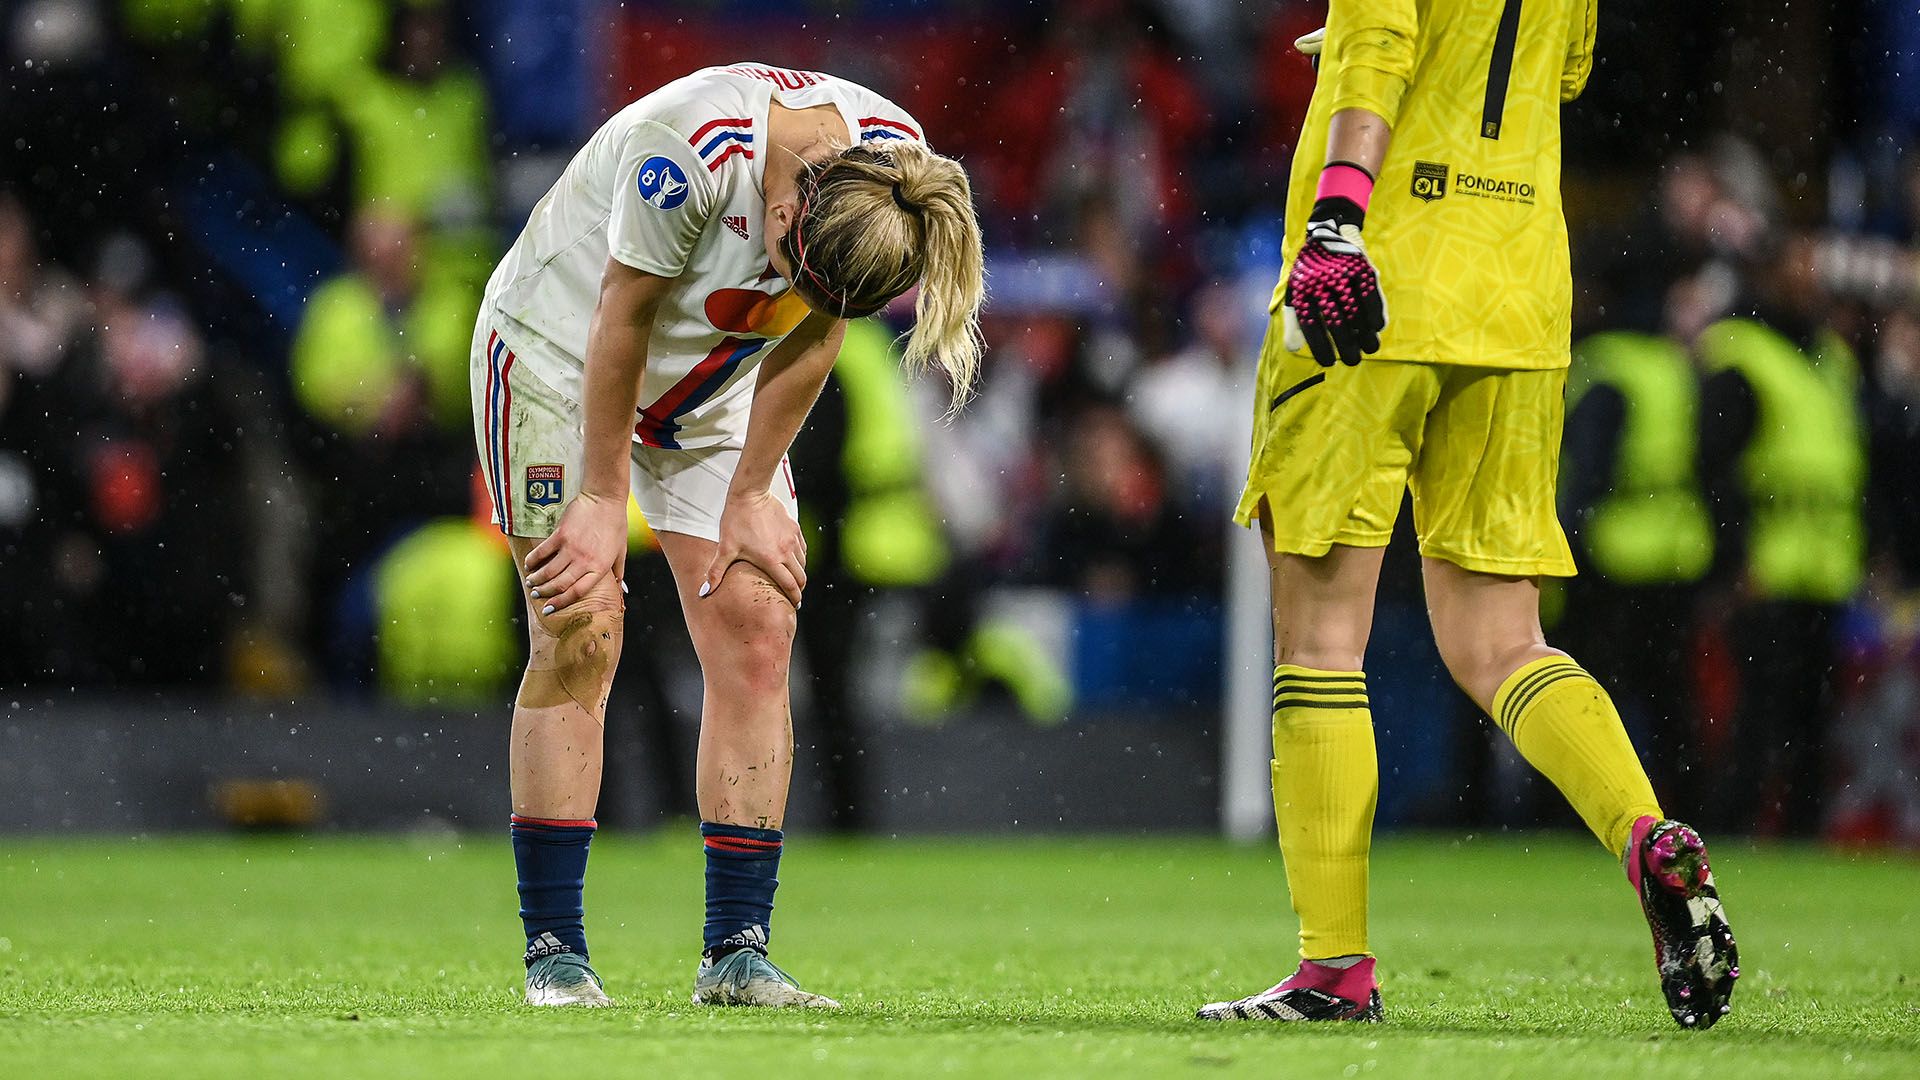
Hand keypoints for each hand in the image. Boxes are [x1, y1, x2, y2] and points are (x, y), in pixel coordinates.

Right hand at [524, 491, 627, 613]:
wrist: (604, 499)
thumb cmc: (615, 524)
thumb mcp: (621, 551)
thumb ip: (618, 572)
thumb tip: (621, 590)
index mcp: (599, 567)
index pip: (577, 592)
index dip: (561, 602)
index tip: (550, 608)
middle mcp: (584, 561)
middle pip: (560, 584)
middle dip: (545, 593)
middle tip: (537, 594)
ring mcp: (571, 548)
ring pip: (548, 571)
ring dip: (537, 579)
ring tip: (531, 583)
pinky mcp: (560, 534)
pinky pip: (542, 552)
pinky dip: (533, 560)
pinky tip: (529, 565)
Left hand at [700, 489, 806, 607]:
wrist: (750, 495)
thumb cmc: (737, 520)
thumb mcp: (725, 548)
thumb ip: (716, 572)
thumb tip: (704, 591)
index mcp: (771, 560)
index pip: (790, 585)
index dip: (794, 598)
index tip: (795, 604)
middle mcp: (786, 551)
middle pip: (801, 577)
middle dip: (798, 588)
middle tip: (794, 594)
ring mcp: (792, 540)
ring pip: (803, 563)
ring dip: (799, 573)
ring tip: (792, 577)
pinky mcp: (795, 529)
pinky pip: (803, 549)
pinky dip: (800, 558)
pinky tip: (792, 558)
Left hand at [1282, 197, 1387, 366]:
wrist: (1328, 232)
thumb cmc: (1310, 272)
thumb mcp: (1296, 293)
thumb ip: (1293, 322)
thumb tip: (1294, 350)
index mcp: (1302, 292)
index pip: (1311, 328)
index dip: (1321, 349)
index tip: (1329, 364)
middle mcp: (1321, 284)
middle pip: (1337, 323)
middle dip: (1347, 347)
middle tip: (1353, 361)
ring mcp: (1343, 275)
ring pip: (1357, 312)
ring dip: (1365, 335)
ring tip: (1370, 349)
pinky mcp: (1361, 267)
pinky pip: (1371, 295)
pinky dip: (1376, 313)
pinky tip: (1378, 327)